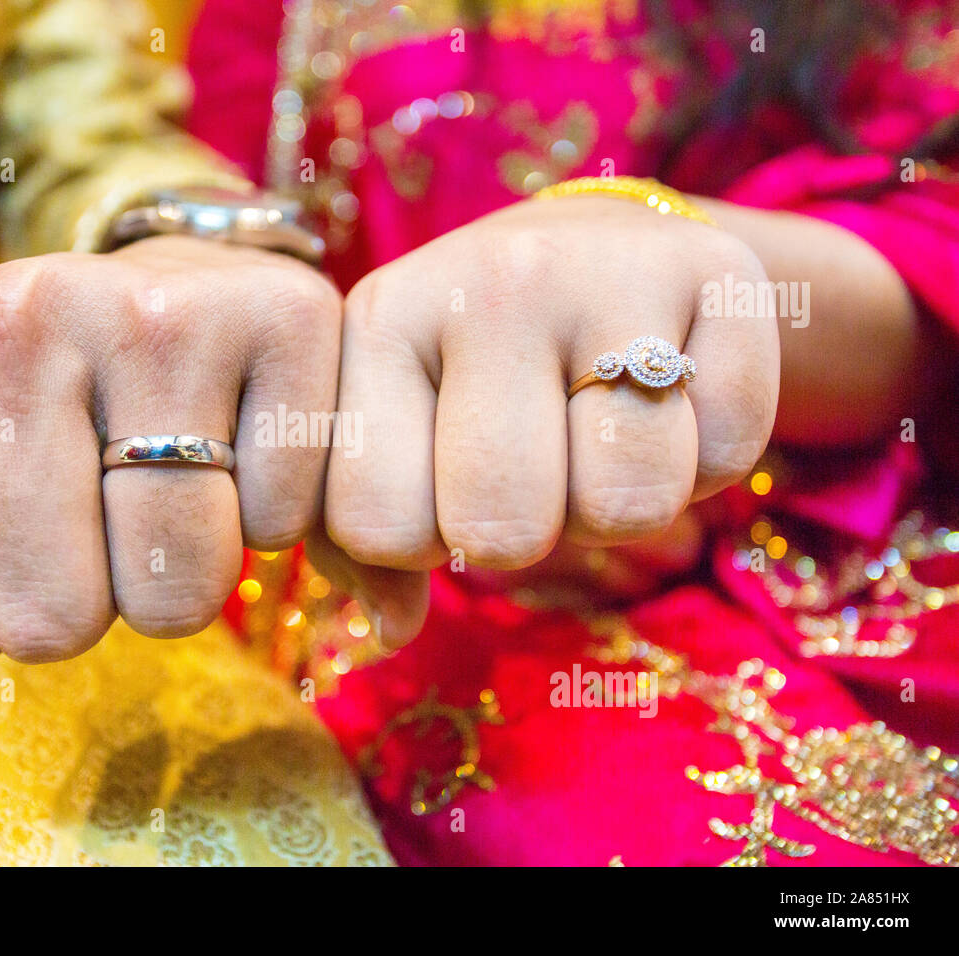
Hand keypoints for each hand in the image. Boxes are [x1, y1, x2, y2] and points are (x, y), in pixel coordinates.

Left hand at [0, 236, 341, 740]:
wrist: (170, 290)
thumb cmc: (51, 417)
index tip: (17, 548)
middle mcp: (9, 323)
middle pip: (54, 617)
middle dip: (95, 604)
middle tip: (108, 518)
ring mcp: (149, 310)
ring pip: (180, 586)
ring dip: (187, 574)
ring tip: (176, 486)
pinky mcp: (280, 313)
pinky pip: (283, 523)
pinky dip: (275, 516)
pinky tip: (246, 445)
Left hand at [314, 195, 778, 644]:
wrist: (592, 244)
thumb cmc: (470, 367)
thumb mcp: (390, 429)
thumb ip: (362, 542)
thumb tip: (391, 630)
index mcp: (381, 323)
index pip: (380, 529)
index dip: (420, 539)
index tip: (438, 479)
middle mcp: (489, 282)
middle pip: (504, 530)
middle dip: (522, 532)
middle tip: (529, 463)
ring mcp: (608, 270)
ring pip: (628, 505)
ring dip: (617, 505)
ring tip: (594, 431)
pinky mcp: (722, 271)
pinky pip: (728, 455)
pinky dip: (704, 459)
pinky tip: (668, 398)